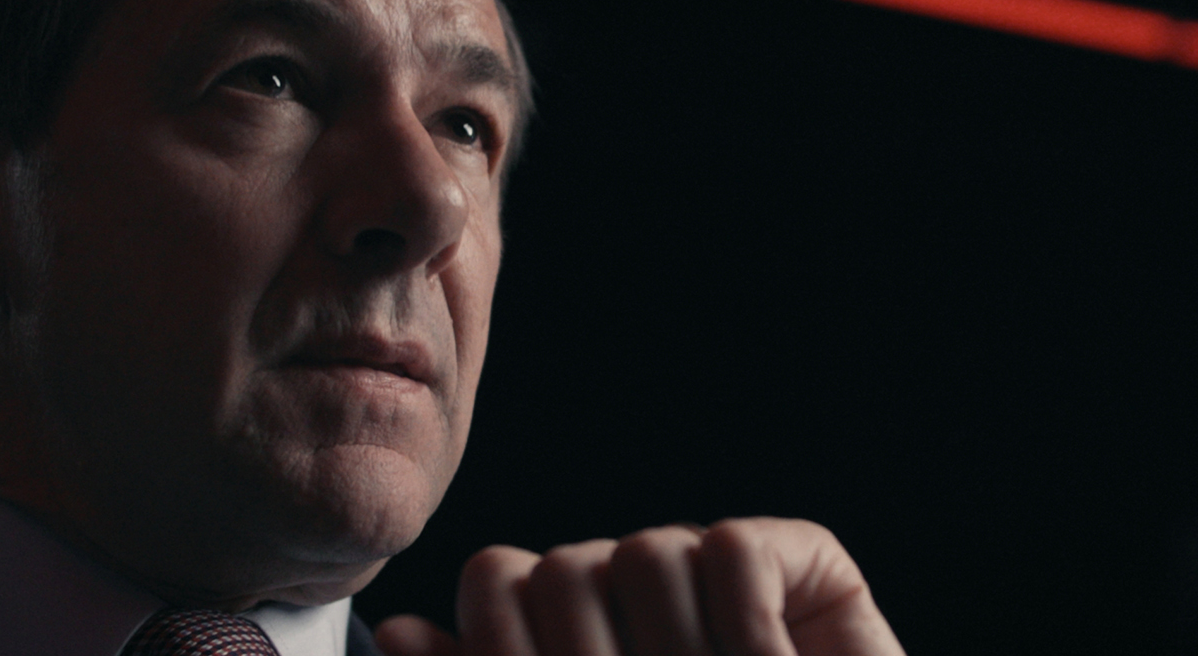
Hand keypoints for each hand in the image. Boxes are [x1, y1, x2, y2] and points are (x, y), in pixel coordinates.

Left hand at [374, 517, 904, 655]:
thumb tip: (396, 630)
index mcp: (572, 636)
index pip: (498, 581)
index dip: (504, 644)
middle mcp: (637, 595)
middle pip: (563, 566)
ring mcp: (714, 572)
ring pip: (647, 552)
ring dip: (682, 650)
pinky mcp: (801, 560)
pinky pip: (733, 550)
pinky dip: (749, 627)